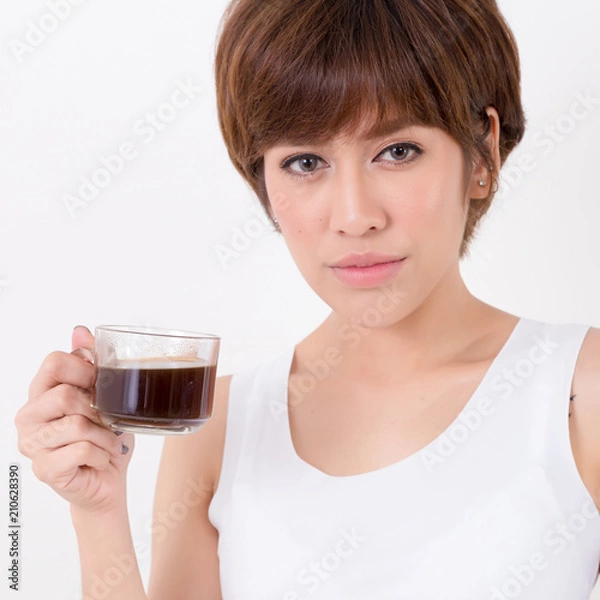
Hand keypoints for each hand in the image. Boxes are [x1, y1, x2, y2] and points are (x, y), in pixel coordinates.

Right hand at [14, 326, 134, 515]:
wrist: (107, 479)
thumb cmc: (104, 436)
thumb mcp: (105, 395)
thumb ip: (91, 362)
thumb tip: (79, 331)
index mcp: (41, 393)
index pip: (53, 363)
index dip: (84, 370)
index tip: (100, 385)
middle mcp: (29, 416)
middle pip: (64, 394)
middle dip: (97, 408)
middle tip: (107, 421)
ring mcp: (32, 444)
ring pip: (76, 424)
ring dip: (105, 435)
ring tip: (109, 443)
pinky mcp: (44, 469)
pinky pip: (81, 450)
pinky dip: (102, 453)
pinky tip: (100, 458)